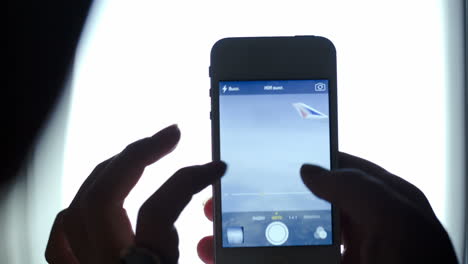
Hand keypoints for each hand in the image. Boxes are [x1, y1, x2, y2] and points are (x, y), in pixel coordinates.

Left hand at [45, 125, 226, 263]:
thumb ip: (215, 251)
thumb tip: (211, 212)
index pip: (159, 212)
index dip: (188, 179)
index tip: (215, 167)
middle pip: (102, 199)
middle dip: (136, 155)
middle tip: (168, 135)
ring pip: (74, 210)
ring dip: (108, 173)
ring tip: (135, 158)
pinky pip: (60, 242)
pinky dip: (74, 213)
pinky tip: (91, 200)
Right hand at [197, 153, 457, 263]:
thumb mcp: (397, 222)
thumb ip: (356, 189)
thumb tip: (311, 168)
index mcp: (382, 201)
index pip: (336, 169)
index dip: (300, 161)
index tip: (263, 163)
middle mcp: (362, 226)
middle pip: (302, 205)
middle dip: (263, 204)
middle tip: (227, 202)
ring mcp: (346, 255)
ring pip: (291, 239)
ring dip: (254, 238)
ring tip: (218, 238)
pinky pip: (291, 261)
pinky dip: (262, 261)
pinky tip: (236, 261)